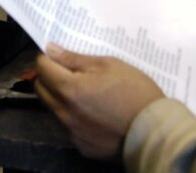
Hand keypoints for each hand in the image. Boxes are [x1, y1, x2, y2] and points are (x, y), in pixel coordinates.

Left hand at [35, 45, 163, 159]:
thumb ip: (74, 59)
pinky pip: (68, 127)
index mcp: (70, 89)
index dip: (47, 57)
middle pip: (41, 89)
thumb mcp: (108, 65)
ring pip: (53, 109)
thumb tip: (50, 50)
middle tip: (66, 71)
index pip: (42, 68)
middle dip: (48, 76)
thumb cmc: (134, 91)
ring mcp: (72, 133)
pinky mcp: (81, 146)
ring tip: (82, 92)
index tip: (56, 54)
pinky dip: (73, 116)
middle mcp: (65, 113)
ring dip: (59, 97)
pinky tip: (92, 113)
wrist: (155, 130)